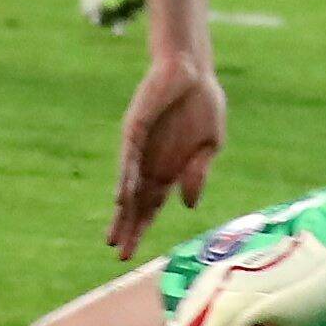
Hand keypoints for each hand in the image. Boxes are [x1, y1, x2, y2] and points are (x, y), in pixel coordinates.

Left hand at [106, 54, 227, 259]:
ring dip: (123, 211)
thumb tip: (187, 206)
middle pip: (136, 203)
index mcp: (168, 170)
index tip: (128, 255)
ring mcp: (140, 148)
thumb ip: (198, 174)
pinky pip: (129, 157)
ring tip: (114, 236)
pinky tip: (122, 197)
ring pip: (129, 186)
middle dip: (128, 229)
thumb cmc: (202, 104)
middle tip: (119, 255)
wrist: (192, 70)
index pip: (150, 206)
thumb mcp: (211, 144)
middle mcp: (150, 163)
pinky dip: (126, 178)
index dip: (140, 228)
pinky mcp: (136, 128)